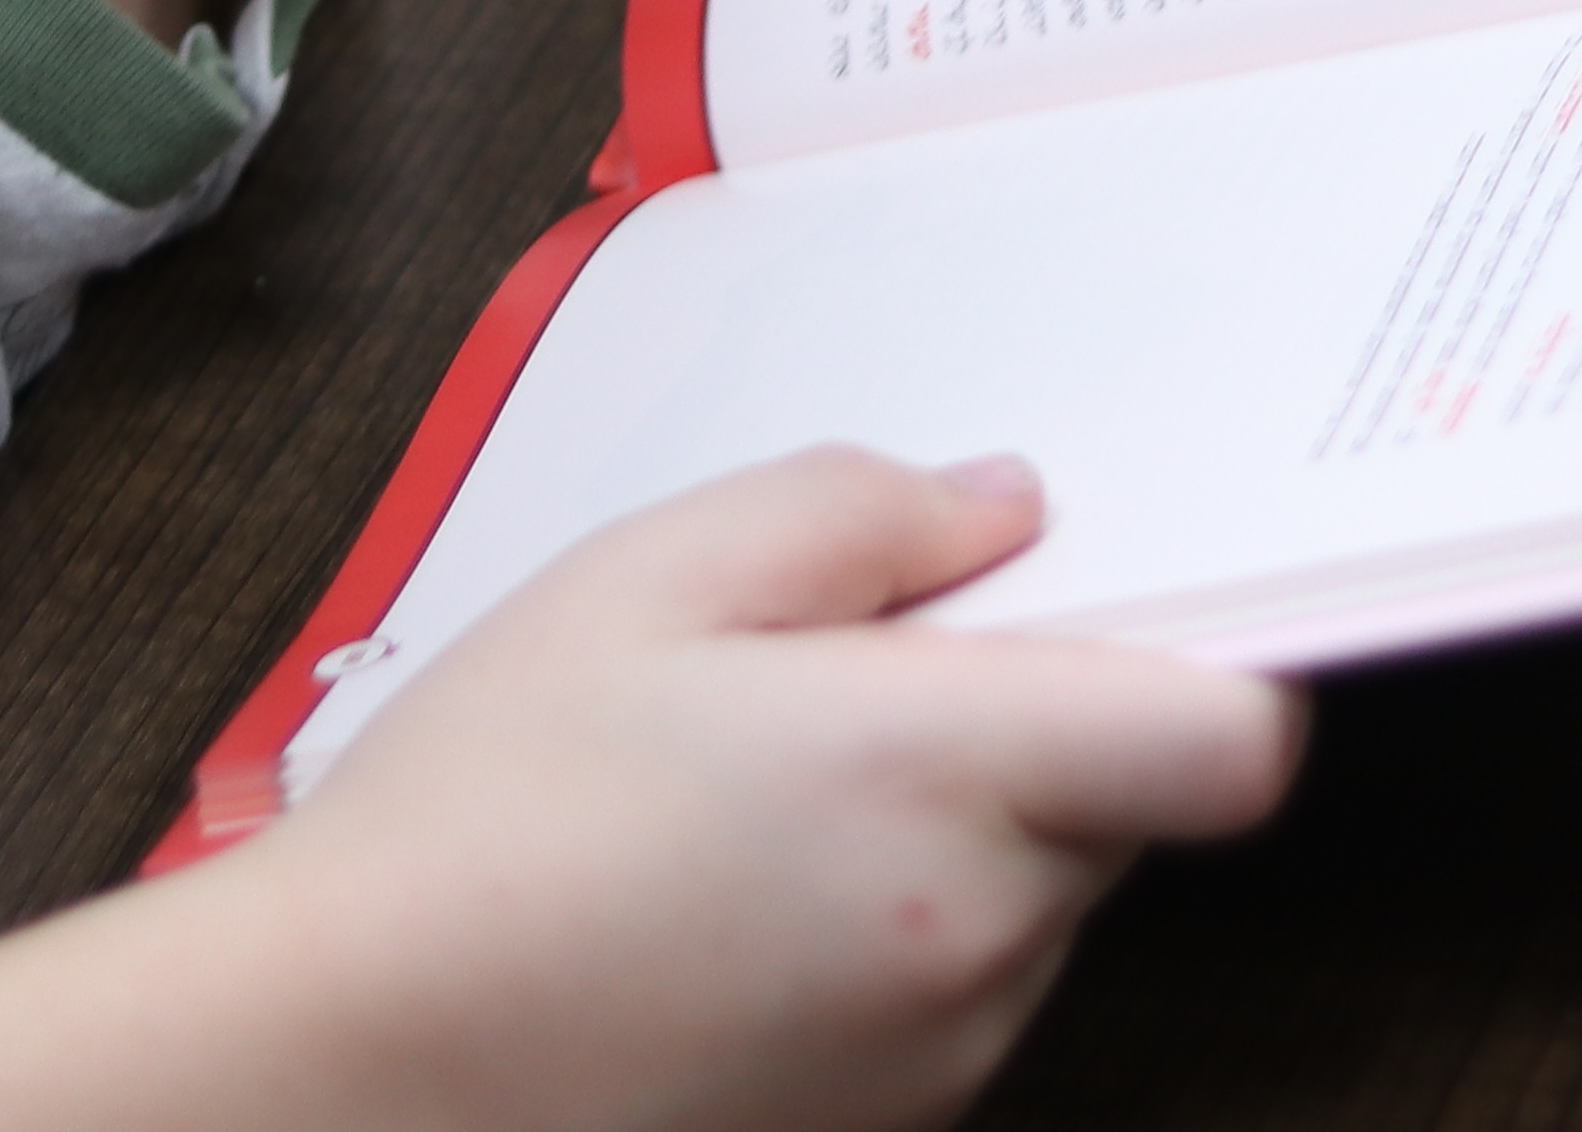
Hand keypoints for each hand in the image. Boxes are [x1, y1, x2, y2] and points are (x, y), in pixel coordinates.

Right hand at [251, 448, 1303, 1131]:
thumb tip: (1000, 511)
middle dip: (1031, 719)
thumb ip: (857, 513)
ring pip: (1034, 896)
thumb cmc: (477, 822)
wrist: (351, 1063)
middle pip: (1124, 800)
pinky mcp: (890, 1126)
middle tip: (850, 667)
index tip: (1117, 602)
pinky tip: (726, 894)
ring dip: (951, 831)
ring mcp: (941, 1053)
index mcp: (947, 780)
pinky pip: (949, 987)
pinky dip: (884, 928)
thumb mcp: (647, 579)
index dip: (1213, 658)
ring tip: (748, 792)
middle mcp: (979, 939)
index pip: (1230, 740)